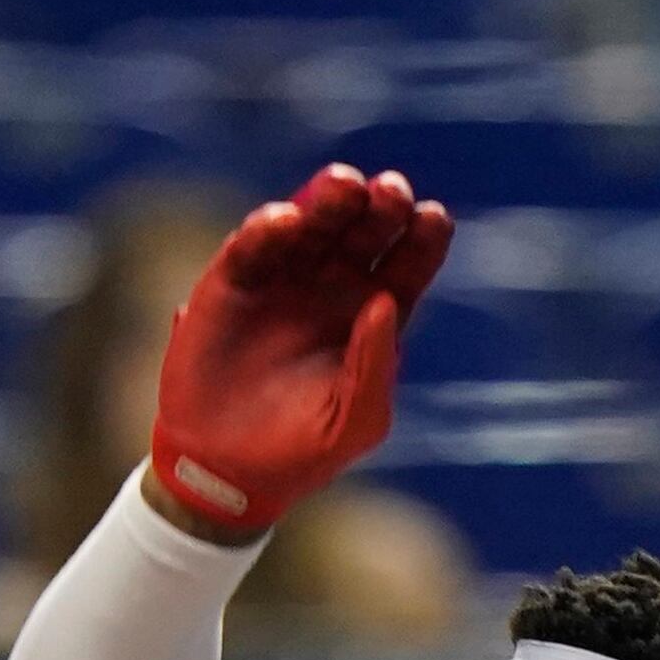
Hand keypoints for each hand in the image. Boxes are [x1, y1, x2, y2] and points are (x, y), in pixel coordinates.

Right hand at [145, 162, 452, 540]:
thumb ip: (375, 365)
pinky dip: (269, 227)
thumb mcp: (355, 421)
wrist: (225, 474)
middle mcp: (331, 286)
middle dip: (380, 206)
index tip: (433, 218)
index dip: (423, 238)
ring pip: (312, 223)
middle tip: (390, 190)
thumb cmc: (303, 453)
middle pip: (364, 230)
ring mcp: (282, 279)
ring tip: (344, 185)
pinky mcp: (233, 282)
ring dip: (328, 199)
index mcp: (373, 314)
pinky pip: (254, 245)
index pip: (408, 263)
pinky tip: (287, 221)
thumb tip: (385, 301)